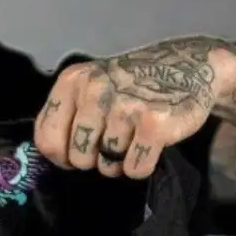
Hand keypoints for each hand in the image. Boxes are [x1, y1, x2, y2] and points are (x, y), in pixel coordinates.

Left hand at [33, 39, 235, 177]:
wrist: (188, 65)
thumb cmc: (131, 84)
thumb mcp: (89, 86)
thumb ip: (64, 115)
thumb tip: (49, 156)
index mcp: (72, 82)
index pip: (46, 139)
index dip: (62, 156)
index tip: (77, 150)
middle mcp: (95, 91)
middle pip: (78, 159)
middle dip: (95, 158)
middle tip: (116, 139)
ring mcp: (125, 106)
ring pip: (108, 166)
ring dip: (121, 161)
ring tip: (134, 137)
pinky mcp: (154, 123)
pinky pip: (135, 169)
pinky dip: (143, 165)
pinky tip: (151, 142)